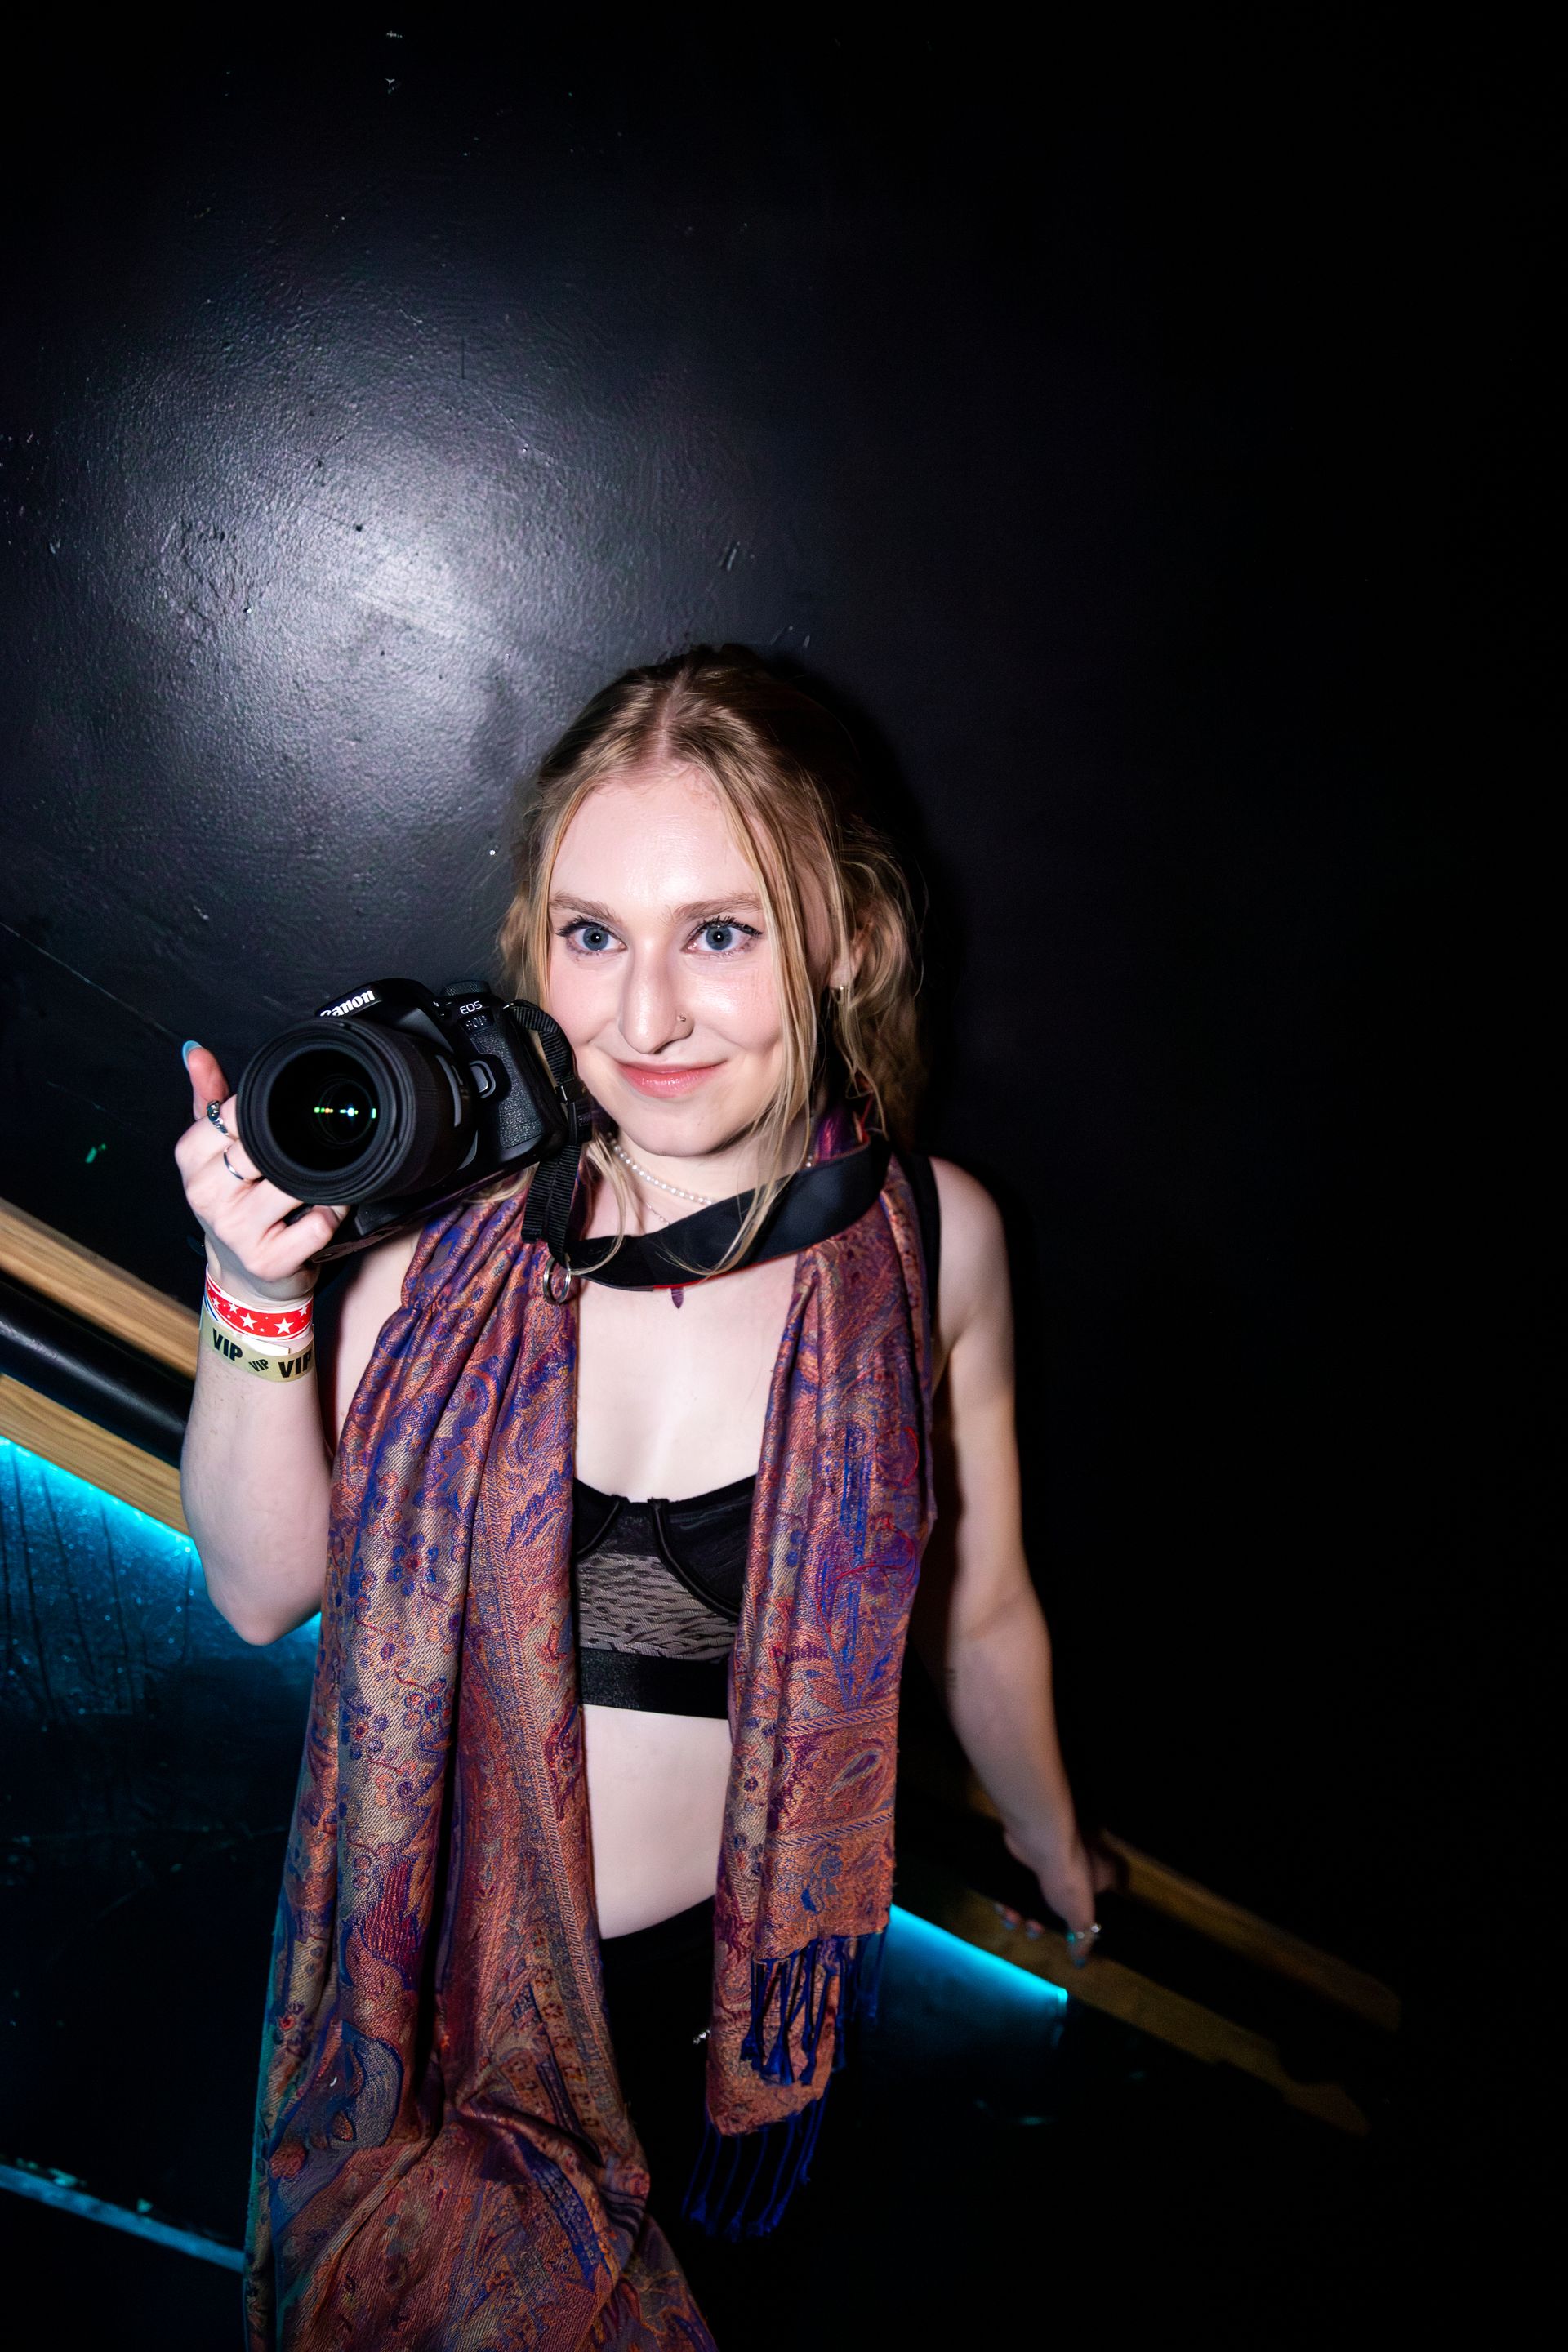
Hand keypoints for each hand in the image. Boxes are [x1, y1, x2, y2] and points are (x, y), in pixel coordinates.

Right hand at [173, 1042, 345, 1300]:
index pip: (231, 1114)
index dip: (262, 1114)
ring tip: (318, 1179)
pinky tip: (326, 1209)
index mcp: (191, 1160)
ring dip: (318, 1179)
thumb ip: (208, 1099)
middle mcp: (208, 1195)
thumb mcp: (212, 1152)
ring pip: (293, 1183)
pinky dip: (332, 1211)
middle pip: (261, 1148)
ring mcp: (236, 1230)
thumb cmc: (233, 1205)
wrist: (242, 1275)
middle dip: (290, 1148)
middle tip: (304, 1153)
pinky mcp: (268, 1260)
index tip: (276, 1123)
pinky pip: (317, 1222)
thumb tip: (196, 1052)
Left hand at [999, 1821, 1117, 1966]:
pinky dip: (1011, 1897)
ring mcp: (1051, 1861)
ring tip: (1013, 1919)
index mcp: (1098, 1879)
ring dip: (1024, 1912)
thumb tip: (1081, 1959)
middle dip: (1045, 1921)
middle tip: (1034, 1930)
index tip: (1068, 1935)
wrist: (1037, 1839)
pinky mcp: (1028, 1857)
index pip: (1096, 1904)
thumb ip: (1083, 1937)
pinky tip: (1004, 1906)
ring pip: (1038, 1894)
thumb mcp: (1081, 1915)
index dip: (1081, 1922)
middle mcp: (1077, 1868)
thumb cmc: (1067, 1878)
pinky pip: (1020, 1883)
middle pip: (1062, 1903)